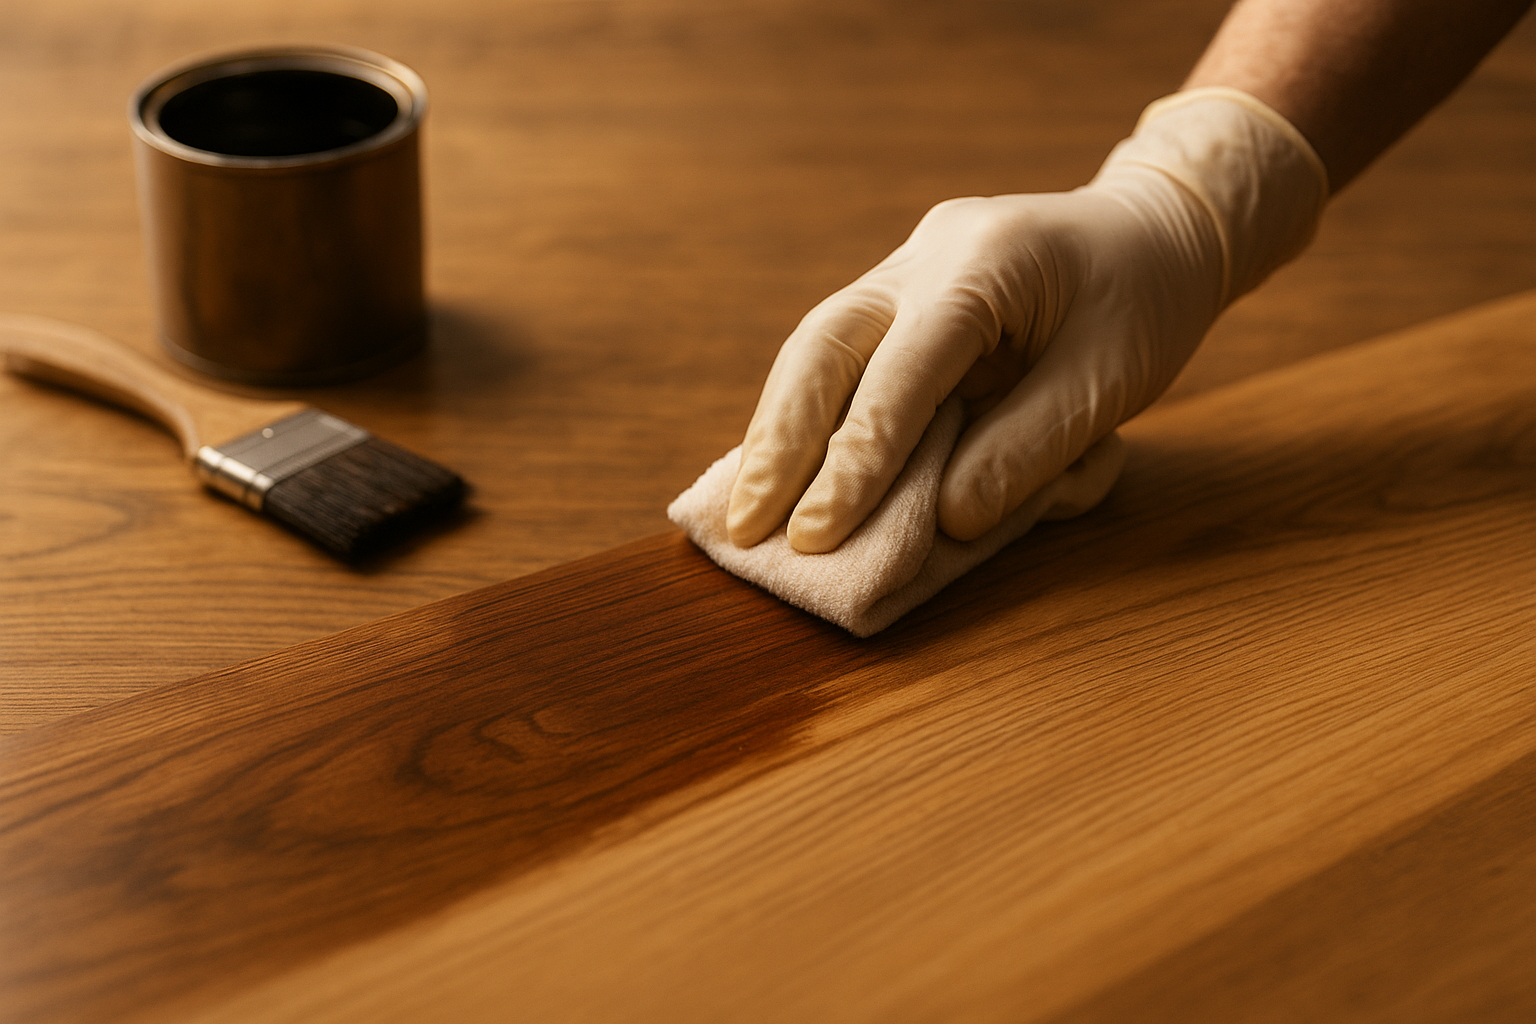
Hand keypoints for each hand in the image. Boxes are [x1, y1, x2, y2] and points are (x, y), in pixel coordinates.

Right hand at [726, 88, 1326, 552]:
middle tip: (744, 527)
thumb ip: (1027, 451)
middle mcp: (925, 255)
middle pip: (825, 344)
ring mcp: (903, 266)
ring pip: (815, 345)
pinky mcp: (897, 292)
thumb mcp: (1108, 385)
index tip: (819, 537)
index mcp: (986, 264)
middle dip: (780, 442)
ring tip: (742, 510)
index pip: (904, 371)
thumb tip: (945, 521)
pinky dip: (804, 415)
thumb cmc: (1142, 306)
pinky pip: (836, 353)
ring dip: (776, 431)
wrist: (1152, 230)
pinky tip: (779, 467)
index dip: (857, 461)